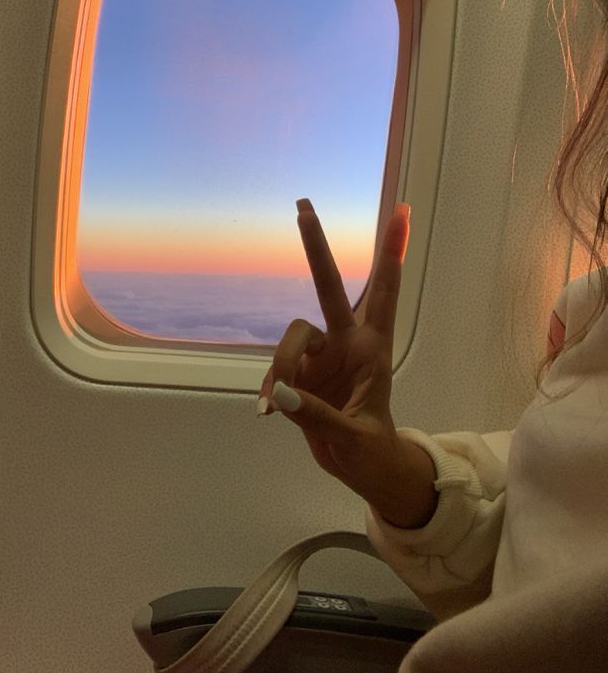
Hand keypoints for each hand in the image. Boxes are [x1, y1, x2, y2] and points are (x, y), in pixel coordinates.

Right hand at [258, 199, 436, 527]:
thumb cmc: (371, 449)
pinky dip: (271, 390)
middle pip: (328, 285)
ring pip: (292, 336)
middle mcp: (345, 341)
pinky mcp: (297, 373)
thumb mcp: (355, 437)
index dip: (392, 252)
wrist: (360, 467)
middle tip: (304, 205)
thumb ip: (318, 415)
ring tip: (278, 405)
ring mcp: (319, 355)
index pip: (385, 292)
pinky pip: (276, 371)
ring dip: (281, 366)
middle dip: (316, 245)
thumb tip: (282, 395)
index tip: (402, 211)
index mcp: (373, 348)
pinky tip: (270, 412)